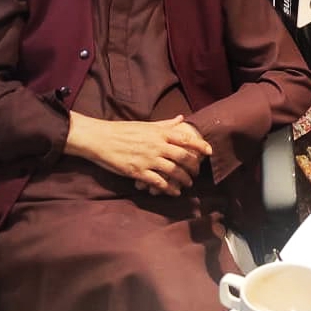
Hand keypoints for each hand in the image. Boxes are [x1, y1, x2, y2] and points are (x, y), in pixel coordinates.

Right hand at [66, 112, 212, 196]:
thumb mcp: (146, 124)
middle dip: (194, 167)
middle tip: (197, 173)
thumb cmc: (123, 130)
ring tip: (188, 184)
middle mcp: (157, 146)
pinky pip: (158, 182)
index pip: (186, 139)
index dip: (200, 146)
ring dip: (184, 179)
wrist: (100, 139)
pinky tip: (173, 192)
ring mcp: (148, 159)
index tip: (209, 152)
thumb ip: (165, 124)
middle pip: (183, 157)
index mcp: (159, 133)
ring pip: (173, 172)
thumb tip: (181, 118)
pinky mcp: (138, 172)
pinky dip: (168, 188)